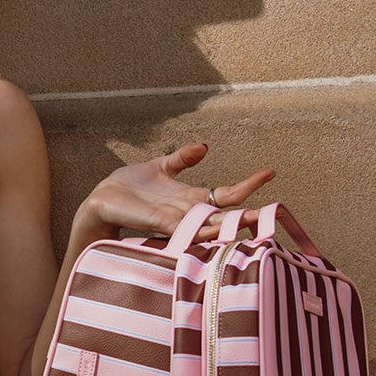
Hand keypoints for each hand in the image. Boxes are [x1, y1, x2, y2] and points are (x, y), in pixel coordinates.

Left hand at [81, 142, 272, 241]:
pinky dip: (200, 229)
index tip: (270, 172)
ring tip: (252, 221)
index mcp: (190, 199)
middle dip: (249, 214)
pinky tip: (215, 229)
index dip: (249, 184)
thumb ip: (183, 158)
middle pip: (225, 214)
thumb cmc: (130, 188)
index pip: (227, 194)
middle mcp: (187, 213)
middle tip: (273, 213)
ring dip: (229, 224)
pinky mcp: (158, 224)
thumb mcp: (161, 167)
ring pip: (209, 225)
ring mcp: (175, 221)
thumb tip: (205, 146)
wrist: (102, 200)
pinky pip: (185, 228)